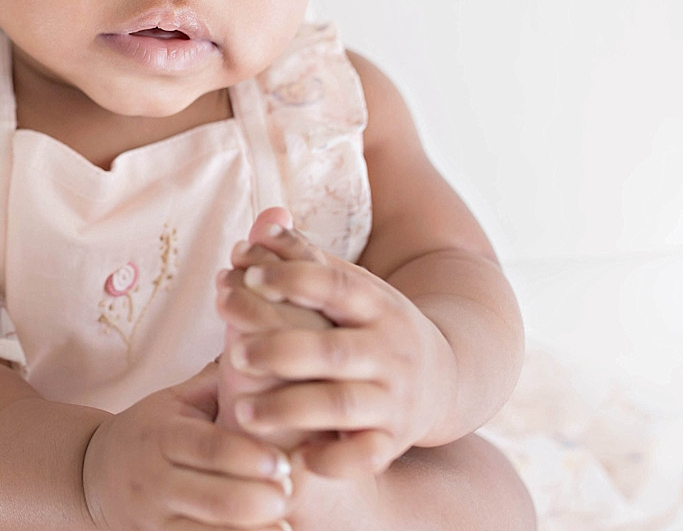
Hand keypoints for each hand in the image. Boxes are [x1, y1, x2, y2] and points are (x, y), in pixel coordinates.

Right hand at [81, 358, 294, 530]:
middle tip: (289, 490)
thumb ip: (214, 385)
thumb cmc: (147, 431)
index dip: (247, 456)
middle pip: (214, 496)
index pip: (207, 447)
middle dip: (257, 498)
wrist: (89, 474)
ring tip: (285, 524)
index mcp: (161, 436)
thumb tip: (261, 347)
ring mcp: (155, 518)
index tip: (284, 462)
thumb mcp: (171, 401)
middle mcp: (155, 480)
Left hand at [224, 216, 456, 477]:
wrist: (447, 378)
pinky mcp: (393, 440)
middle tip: (235, 354)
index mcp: (374, 304)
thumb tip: (261, 223)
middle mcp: (388, 350)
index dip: (291, 279)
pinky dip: (335, 460)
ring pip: (342, 405)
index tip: (246, 276)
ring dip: (291, 408)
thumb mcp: (351, 287)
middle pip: (333, 351)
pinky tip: (298, 459)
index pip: (335, 287)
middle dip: (281, 351)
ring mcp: (392, 397)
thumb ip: (304, 258)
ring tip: (242, 412)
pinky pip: (366, 456)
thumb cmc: (371, 325)